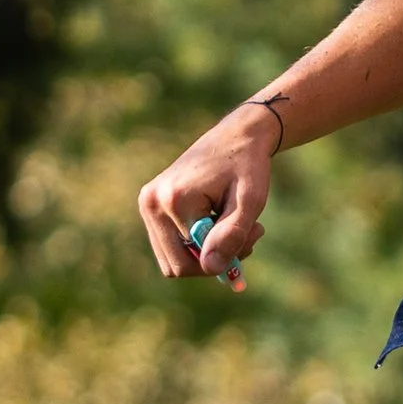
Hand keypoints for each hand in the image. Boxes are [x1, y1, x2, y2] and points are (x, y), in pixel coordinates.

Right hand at [140, 102, 276, 285]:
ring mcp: (147, 203)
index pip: (192, 261)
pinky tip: (217, 221)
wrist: (236, 136)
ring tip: (232, 225)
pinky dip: (195, 243)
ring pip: (172, 260)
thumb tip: (211, 267)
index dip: (226, 257)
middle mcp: (152, 202)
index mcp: (174, 200)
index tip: (255, 232)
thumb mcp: (250, 201)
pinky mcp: (151, 205)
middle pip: (176, 266)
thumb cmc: (247, 166)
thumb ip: (232, 235)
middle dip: (213, 259)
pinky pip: (170, 246)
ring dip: (205, 253)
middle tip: (247, 235)